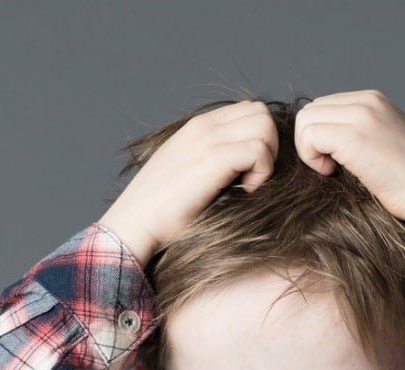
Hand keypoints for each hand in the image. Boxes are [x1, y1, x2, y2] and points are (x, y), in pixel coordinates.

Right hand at [99, 101, 277, 265]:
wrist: (136, 223)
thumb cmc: (161, 211)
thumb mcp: (187, 173)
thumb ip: (211, 159)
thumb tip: (243, 167)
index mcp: (197, 127)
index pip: (248, 110)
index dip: (258, 139)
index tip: (246, 171)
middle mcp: (203, 127)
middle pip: (261, 113)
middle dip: (268, 145)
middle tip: (253, 176)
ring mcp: (208, 139)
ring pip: (265, 126)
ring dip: (266, 158)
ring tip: (247, 184)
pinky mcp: (214, 158)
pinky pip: (259, 150)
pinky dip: (261, 173)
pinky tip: (244, 191)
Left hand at [294, 91, 404, 235]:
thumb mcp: (383, 143)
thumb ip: (356, 130)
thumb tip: (321, 138)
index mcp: (374, 101)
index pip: (323, 106)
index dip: (320, 136)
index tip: (338, 160)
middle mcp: (368, 101)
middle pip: (310, 111)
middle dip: (311, 142)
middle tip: (332, 166)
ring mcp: (361, 115)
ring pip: (305, 121)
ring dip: (310, 150)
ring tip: (333, 169)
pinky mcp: (353, 135)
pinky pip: (308, 137)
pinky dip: (311, 158)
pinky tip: (333, 172)